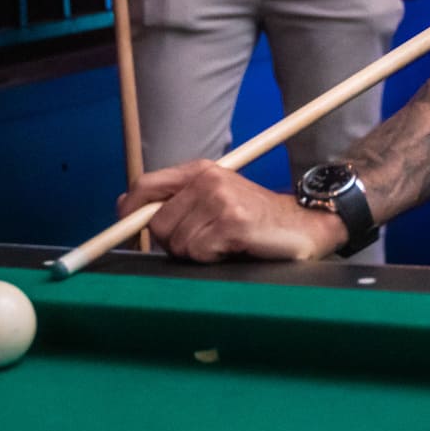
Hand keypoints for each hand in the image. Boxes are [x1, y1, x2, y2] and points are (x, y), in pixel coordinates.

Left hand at [120, 161, 346, 262]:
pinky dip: (213, 259)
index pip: (144, 186)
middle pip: (157, 224)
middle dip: (174, 242)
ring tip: (224, 244)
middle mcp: (208, 179)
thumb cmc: (255, 221)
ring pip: (177, 243)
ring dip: (197, 253)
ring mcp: (221, 198)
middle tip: (205, 241)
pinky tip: (234, 249)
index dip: (128, 213)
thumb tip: (126, 209)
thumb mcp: (214, 202)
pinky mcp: (233, 220)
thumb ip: (176, 203)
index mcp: (199, 171)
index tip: (124, 229)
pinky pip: (199, 252)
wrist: (305, 226)